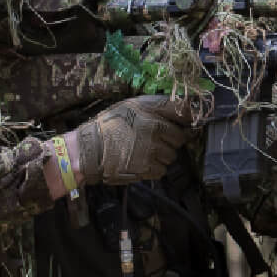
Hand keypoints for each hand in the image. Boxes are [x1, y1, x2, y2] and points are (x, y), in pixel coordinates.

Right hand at [68, 95, 193, 185]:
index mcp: (151, 110)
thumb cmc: (110, 127)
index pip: (184, 110)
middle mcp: (155, 128)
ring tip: (142, 152)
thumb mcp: (132, 106)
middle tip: (152, 141)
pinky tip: (140, 162)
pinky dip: (154, 169)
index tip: (187, 124)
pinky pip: (162, 169)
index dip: (188, 119)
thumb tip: (186, 110)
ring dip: (162, 156)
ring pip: (172, 155)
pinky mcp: (148, 168)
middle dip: (170, 140)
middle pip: (180, 138)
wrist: (88, 150)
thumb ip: (158, 107)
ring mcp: (152, 149)